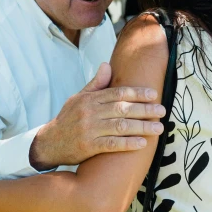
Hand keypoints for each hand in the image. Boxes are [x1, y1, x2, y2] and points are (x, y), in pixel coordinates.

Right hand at [29, 62, 165, 169]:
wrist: (49, 142)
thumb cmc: (68, 119)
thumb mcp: (78, 98)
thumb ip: (95, 84)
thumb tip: (107, 65)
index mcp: (89, 99)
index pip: (118, 93)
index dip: (137, 93)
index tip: (154, 94)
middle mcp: (90, 112)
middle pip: (122, 108)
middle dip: (145, 109)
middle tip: (161, 111)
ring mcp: (89, 129)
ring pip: (120, 126)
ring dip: (142, 127)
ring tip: (159, 128)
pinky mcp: (88, 146)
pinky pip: (112, 144)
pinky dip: (128, 143)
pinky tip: (142, 143)